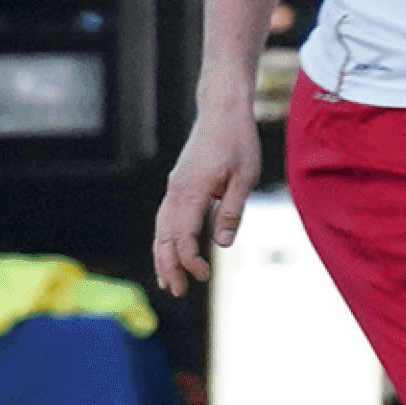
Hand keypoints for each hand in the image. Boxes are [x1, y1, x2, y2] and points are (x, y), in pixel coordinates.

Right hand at [152, 98, 264, 295]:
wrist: (222, 111)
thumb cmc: (238, 141)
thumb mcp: (244, 178)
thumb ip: (231, 211)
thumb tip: (223, 244)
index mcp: (190, 190)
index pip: (182, 236)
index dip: (190, 260)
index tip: (203, 276)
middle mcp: (176, 191)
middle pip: (164, 237)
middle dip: (169, 267)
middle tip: (178, 293)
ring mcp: (174, 187)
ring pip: (160, 229)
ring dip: (163, 256)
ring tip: (168, 282)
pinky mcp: (178, 184)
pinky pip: (166, 218)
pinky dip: (165, 239)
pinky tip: (170, 253)